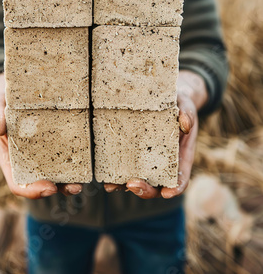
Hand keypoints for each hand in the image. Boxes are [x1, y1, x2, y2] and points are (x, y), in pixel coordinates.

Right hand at [0, 73, 82, 198]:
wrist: (9, 94)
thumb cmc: (1, 103)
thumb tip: (0, 125)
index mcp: (9, 158)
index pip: (18, 183)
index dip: (32, 190)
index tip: (49, 189)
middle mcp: (25, 159)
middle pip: (41, 182)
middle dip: (59, 188)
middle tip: (75, 188)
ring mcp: (40, 152)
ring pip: (55, 172)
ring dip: (69, 180)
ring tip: (83, 181)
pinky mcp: (53, 140)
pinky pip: (63, 152)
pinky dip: (75, 159)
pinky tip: (87, 157)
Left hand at [105, 70, 206, 197]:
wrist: (169, 98)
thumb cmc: (180, 103)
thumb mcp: (187, 105)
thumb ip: (188, 113)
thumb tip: (185, 124)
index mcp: (181, 157)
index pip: (180, 179)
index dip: (174, 188)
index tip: (167, 193)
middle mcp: (165, 163)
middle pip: (157, 186)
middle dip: (145, 190)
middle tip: (132, 184)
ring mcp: (149, 160)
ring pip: (139, 181)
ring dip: (125, 186)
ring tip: (110, 185)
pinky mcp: (134, 152)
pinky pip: (126, 166)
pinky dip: (116, 173)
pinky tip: (104, 174)